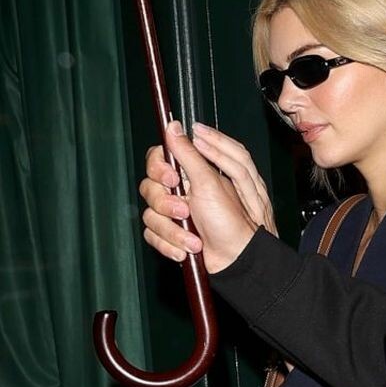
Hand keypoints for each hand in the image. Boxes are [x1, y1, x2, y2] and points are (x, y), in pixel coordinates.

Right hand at [140, 122, 267, 273]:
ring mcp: (174, 214)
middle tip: (185, 210)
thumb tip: (173, 126)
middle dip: (165, 203)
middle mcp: (179, 192)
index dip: (158, 168)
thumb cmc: (231, 221)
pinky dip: (171, 245)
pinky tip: (187, 250)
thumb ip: (188, 153)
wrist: (237, 259)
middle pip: (148, 188)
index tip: (171, 177)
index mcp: (189, 174)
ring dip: (172, 230)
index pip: (157, 160)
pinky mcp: (171, 234)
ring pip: (150, 215)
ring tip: (195, 240)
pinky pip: (153, 236)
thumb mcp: (209, 183)